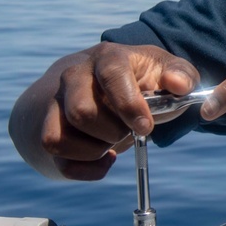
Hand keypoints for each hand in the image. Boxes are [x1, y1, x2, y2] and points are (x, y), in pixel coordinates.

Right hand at [11, 42, 199, 179]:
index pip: (111, 74)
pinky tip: (103, 157)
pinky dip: (86, 168)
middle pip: (82, 112)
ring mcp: (54, 103)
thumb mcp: (162, 71)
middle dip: (113, 132)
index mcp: (107, 58)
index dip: (129, 104)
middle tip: (129, 131)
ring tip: (112, 141)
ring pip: (60, 138)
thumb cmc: (136, 79)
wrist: (93, 84)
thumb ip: (181, 75)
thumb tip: (179, 86)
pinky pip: (57, 158)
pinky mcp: (45, 129)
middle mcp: (74, 75)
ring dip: (95, 150)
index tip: (145, 127)